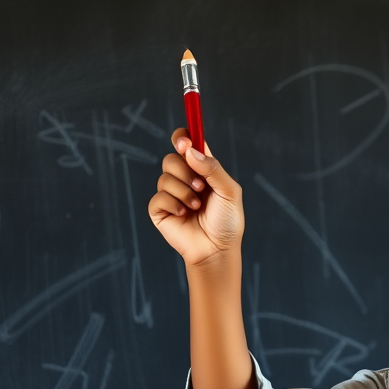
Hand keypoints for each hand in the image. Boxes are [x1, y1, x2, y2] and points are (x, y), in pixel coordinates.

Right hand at [147, 130, 243, 267]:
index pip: (187, 145)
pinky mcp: (160, 210)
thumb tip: (190, 151)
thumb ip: (213, 168)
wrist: (216, 250)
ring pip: (165, 177)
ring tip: (196, 206)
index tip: (184, 143)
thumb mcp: (229, 191)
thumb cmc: (227, 222)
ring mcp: (171, 194)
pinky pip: (159, 197)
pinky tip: (184, 215)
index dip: (182, 138)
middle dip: (185, 172)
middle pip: (171, 158)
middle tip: (201, 187)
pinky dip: (174, 205)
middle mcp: (184, 179)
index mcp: (202, 170)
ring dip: (184, 192)